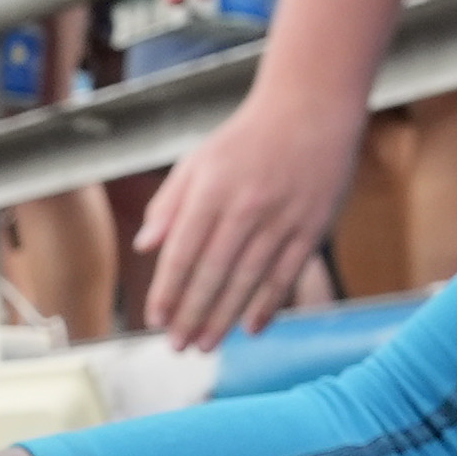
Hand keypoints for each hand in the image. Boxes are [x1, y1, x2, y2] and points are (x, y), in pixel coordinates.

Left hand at [135, 81, 365, 348]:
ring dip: (224, 319)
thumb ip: (169, 204)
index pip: (182, 252)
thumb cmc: (246, 139)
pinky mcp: (311, 228)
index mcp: (211, 190)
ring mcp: (282, 220)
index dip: (167, 290)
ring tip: (205, 346)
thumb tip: (144, 248)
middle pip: (213, 274)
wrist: (310, 110)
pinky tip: (250, 329)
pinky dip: (267, 305)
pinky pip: (285, 276)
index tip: (155, 319)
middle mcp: (245, 208)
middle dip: (192, 315)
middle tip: (178, 346)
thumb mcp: (197, 160)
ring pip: (248, 282)